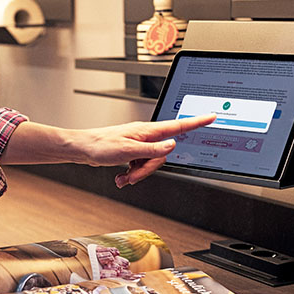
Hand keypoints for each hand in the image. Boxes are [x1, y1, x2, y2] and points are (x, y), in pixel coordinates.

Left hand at [75, 115, 216, 186]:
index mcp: (147, 131)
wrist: (82, 148)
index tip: (211, 116)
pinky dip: (131, 174)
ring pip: (150, 163)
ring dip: (137, 174)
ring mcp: (138, 144)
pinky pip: (139, 165)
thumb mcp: (128, 151)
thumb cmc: (100, 146)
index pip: (177, 126)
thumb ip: (152, 150)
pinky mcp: (131, 152)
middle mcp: (145, 136)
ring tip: (123, 177)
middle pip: (161, 155)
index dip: (196, 122)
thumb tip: (172, 145)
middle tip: (132, 176)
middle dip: (148, 170)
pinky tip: (121, 177)